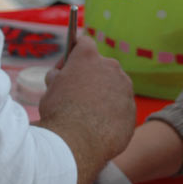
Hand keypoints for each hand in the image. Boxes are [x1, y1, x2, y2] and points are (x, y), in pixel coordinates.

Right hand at [37, 36, 135, 183]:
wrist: (78, 141)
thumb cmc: (60, 112)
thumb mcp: (50, 88)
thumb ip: (58, 77)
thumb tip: (59, 75)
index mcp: (88, 57)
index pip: (84, 42)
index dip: (74, 53)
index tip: (68, 65)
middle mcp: (111, 67)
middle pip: (102, 66)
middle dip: (91, 76)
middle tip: (76, 94)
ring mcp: (125, 88)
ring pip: (114, 87)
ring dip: (104, 95)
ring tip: (88, 114)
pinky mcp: (132, 109)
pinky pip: (121, 108)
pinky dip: (112, 114)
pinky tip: (99, 127)